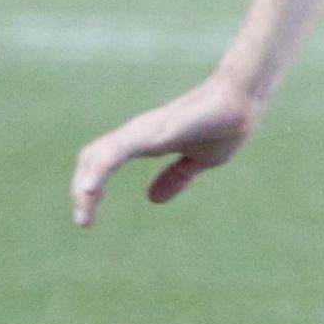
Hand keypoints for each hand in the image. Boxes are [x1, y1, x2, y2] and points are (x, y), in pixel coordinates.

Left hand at [73, 73, 261, 220]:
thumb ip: (176, 177)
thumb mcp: (200, 161)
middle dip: (81, 190)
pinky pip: (112, 153)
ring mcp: (139, 132)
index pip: (104, 161)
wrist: (242, 101)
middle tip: (83, 221)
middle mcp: (135, 135)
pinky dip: (97, 172)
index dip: (92, 187)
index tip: (89, 216)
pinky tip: (88, 191)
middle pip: (92, 159)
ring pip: (96, 157)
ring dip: (84, 186)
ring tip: (83, 215)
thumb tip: (153, 199)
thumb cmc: (224, 124)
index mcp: (144, 141)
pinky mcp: (147, 133)